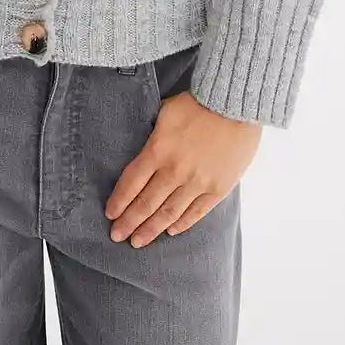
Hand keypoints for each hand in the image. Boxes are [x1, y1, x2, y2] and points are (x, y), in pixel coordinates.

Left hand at [104, 90, 261, 245]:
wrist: (235, 104)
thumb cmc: (198, 103)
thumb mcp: (165, 112)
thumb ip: (152, 135)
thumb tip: (141, 149)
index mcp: (158, 150)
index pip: (131, 183)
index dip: (119, 201)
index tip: (110, 214)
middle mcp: (175, 171)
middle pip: (146, 203)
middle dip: (129, 222)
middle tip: (116, 236)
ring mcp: (198, 182)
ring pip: (169, 213)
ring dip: (151, 229)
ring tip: (138, 241)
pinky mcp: (218, 188)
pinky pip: (196, 212)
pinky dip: (182, 223)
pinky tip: (170, 231)